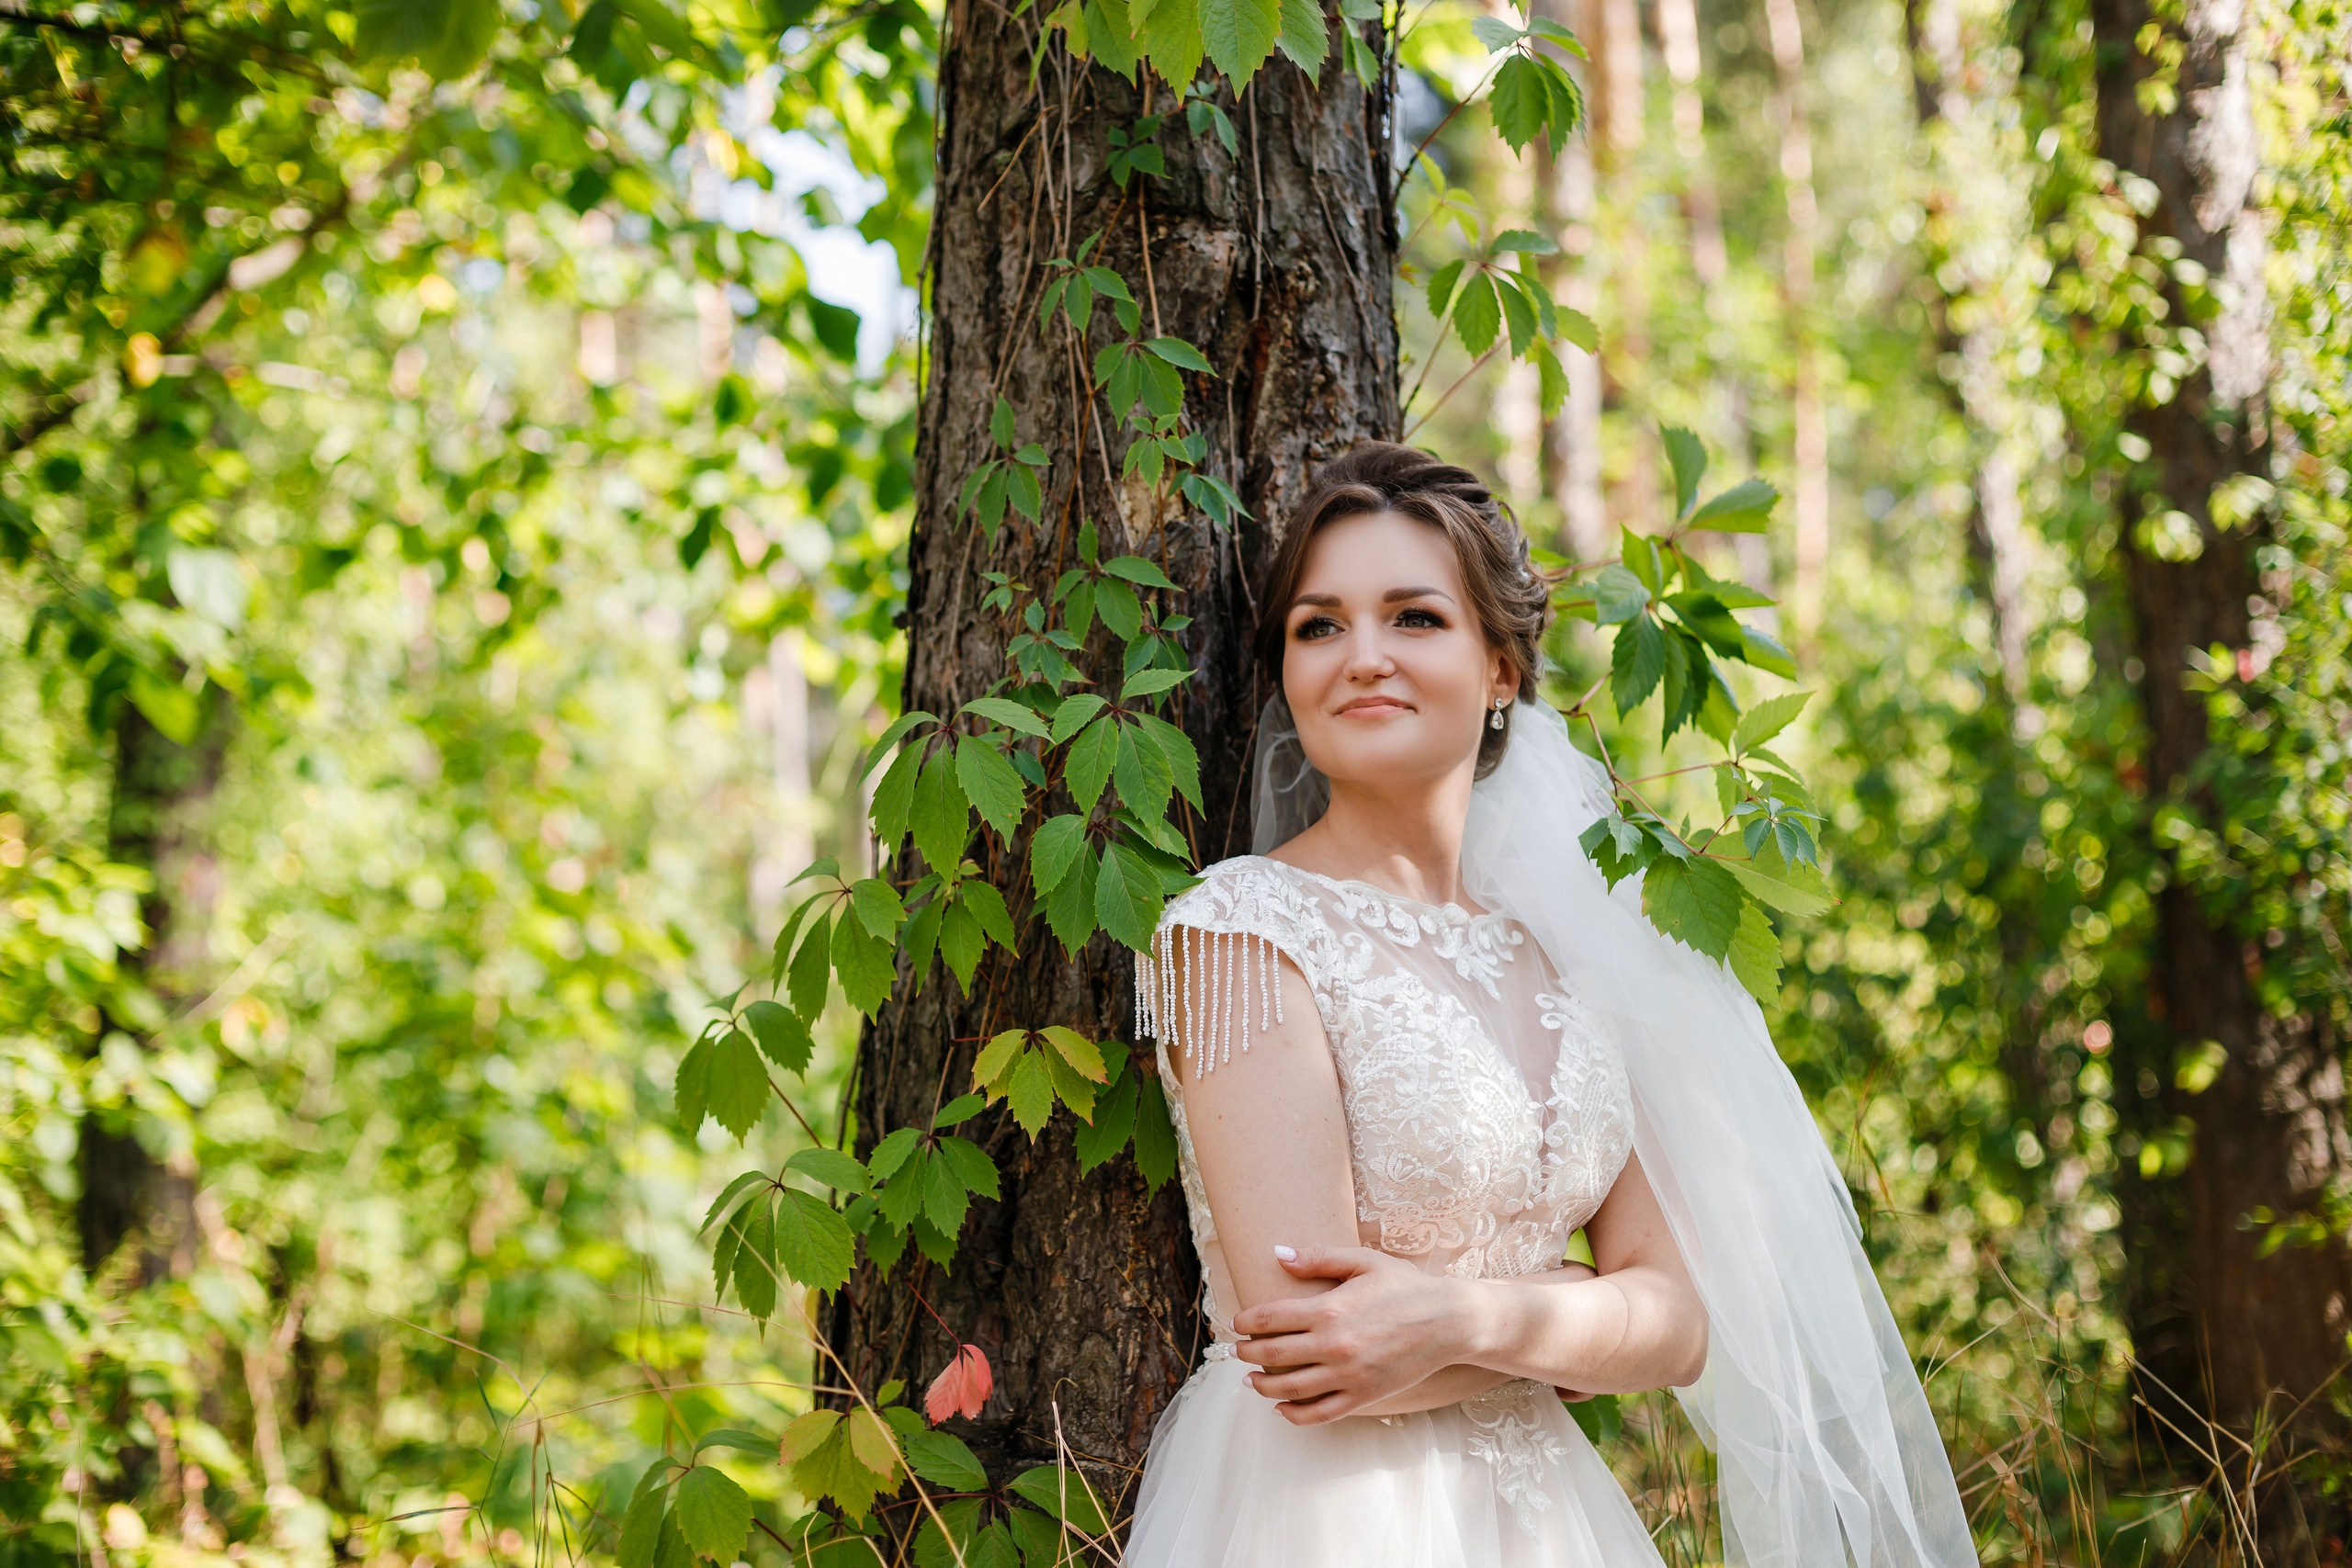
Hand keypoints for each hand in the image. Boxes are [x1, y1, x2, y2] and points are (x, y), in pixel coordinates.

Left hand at [1230, 1244, 1481, 1424]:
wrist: (1450, 1321)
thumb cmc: (1406, 1286)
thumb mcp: (1363, 1261)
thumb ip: (1318, 1257)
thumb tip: (1278, 1254)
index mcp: (1330, 1309)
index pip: (1270, 1318)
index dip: (1246, 1321)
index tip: (1237, 1323)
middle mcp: (1335, 1345)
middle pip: (1272, 1354)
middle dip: (1247, 1352)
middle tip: (1235, 1350)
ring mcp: (1349, 1375)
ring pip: (1290, 1389)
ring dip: (1262, 1385)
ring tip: (1250, 1379)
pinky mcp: (1364, 1397)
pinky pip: (1319, 1413)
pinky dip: (1294, 1414)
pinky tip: (1281, 1407)